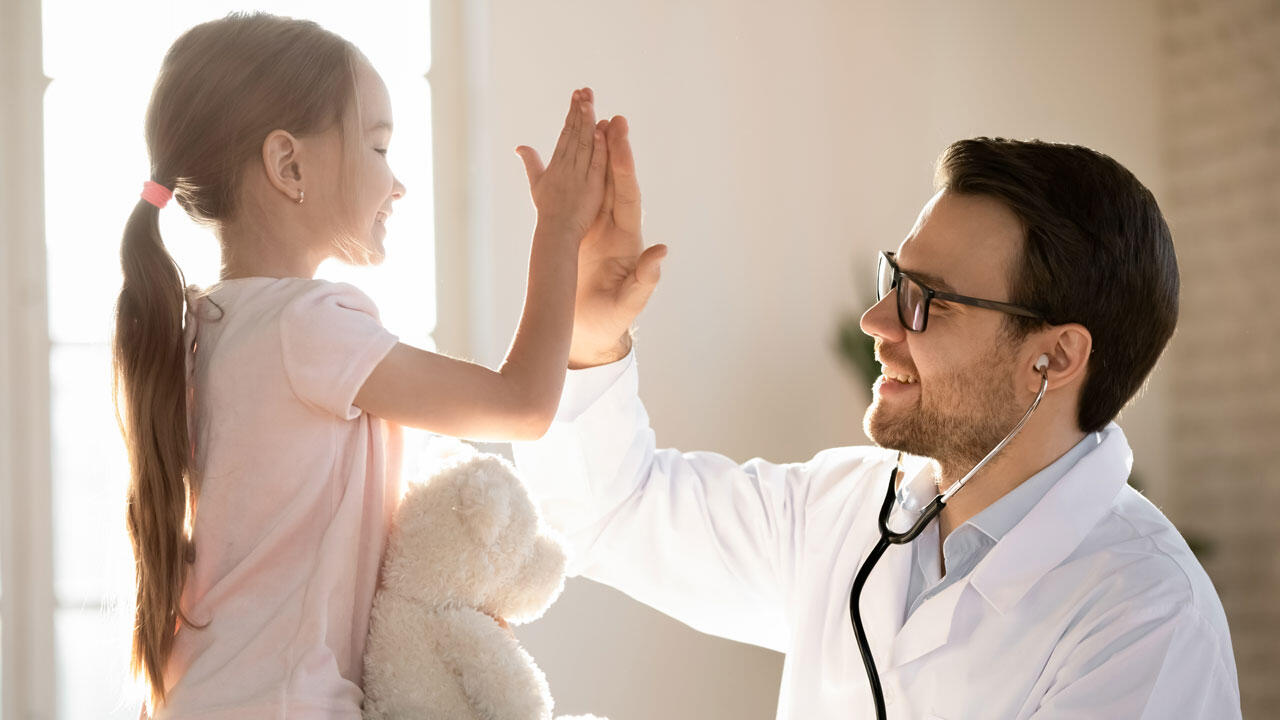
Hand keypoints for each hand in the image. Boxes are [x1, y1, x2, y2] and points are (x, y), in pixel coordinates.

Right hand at [516, 88, 607, 239]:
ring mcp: (579, 177)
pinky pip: (595, 166)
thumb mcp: (536, 184)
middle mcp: (567, 167)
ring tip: (589, 100)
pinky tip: (600, 131)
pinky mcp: (591, 188)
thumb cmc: (547, 212)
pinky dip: (597, 149)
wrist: (554, 234)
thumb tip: (519, 146)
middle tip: (584, 89)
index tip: (577, 96)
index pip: (566, 134)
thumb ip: (531, 163)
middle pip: (574, 134)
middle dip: (579, 111)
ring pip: (584, 145)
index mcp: (557, 164)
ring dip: (587, 122)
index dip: (572, 114)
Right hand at [569, 115, 667, 367]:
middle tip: (612, 117)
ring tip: (592, 121)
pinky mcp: (577, 231)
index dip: (624, 167)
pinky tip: (563, 152)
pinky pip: (575, 196)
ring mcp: (595, 226)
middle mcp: (614, 226)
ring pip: (596, 183)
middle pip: (614, 181)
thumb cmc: (612, 319)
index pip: (627, 196)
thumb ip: (646, 279)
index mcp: (628, 238)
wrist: (590, 330)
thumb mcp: (630, 301)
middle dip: (614, 149)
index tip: (621, 140)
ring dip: (595, 154)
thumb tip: (661, 252)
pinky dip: (571, 174)